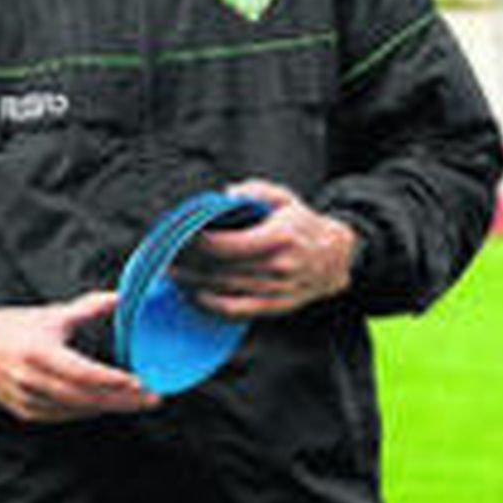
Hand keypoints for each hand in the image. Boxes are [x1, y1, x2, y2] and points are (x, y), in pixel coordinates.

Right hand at [0, 292, 160, 423]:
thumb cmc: (13, 328)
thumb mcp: (51, 314)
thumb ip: (88, 307)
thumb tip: (121, 298)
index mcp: (39, 353)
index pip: (84, 373)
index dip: (114, 380)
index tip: (140, 382)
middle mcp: (32, 380)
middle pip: (86, 398)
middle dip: (122, 400)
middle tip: (151, 398)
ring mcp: (27, 400)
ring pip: (77, 411)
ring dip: (108, 408)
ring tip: (136, 402)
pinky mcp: (25, 413)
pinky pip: (63, 417)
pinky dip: (87, 412)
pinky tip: (106, 406)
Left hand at [182, 180, 355, 317]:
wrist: (337, 257)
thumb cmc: (304, 225)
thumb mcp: (284, 198)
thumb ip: (255, 191)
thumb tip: (226, 195)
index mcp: (278, 238)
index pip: (227, 245)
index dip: (198, 244)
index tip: (180, 237)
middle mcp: (277, 267)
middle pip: (221, 269)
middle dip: (189, 265)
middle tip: (166, 258)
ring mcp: (277, 290)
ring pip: (226, 290)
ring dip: (195, 285)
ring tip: (173, 276)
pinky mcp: (276, 306)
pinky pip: (239, 311)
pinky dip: (214, 307)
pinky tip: (196, 297)